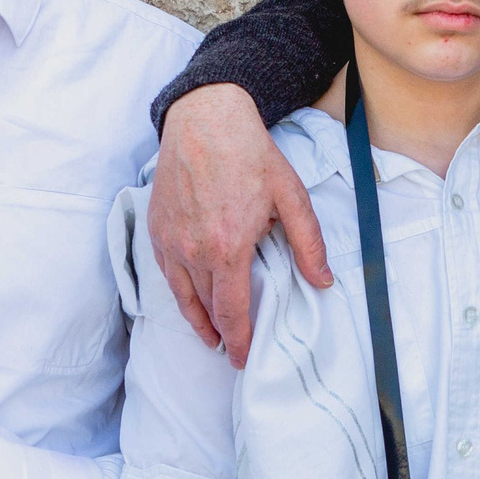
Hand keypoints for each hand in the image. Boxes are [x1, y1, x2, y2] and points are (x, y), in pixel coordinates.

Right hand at [147, 84, 332, 366]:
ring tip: (210, 336)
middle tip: (233, 350)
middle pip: (207, 308)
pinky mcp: (156, 228)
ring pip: (182, 296)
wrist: (204, 120)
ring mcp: (170, 241)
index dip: (239, 340)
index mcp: (227, 248)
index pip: (231, 312)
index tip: (243, 358)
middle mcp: (193, 251)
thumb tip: (322, 282)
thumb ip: (308, 243)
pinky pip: (166, 273)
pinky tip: (190, 297)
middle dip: (221, 333)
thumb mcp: (291, 196)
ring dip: (197, 320)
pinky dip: (179, 292)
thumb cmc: (249, 154)